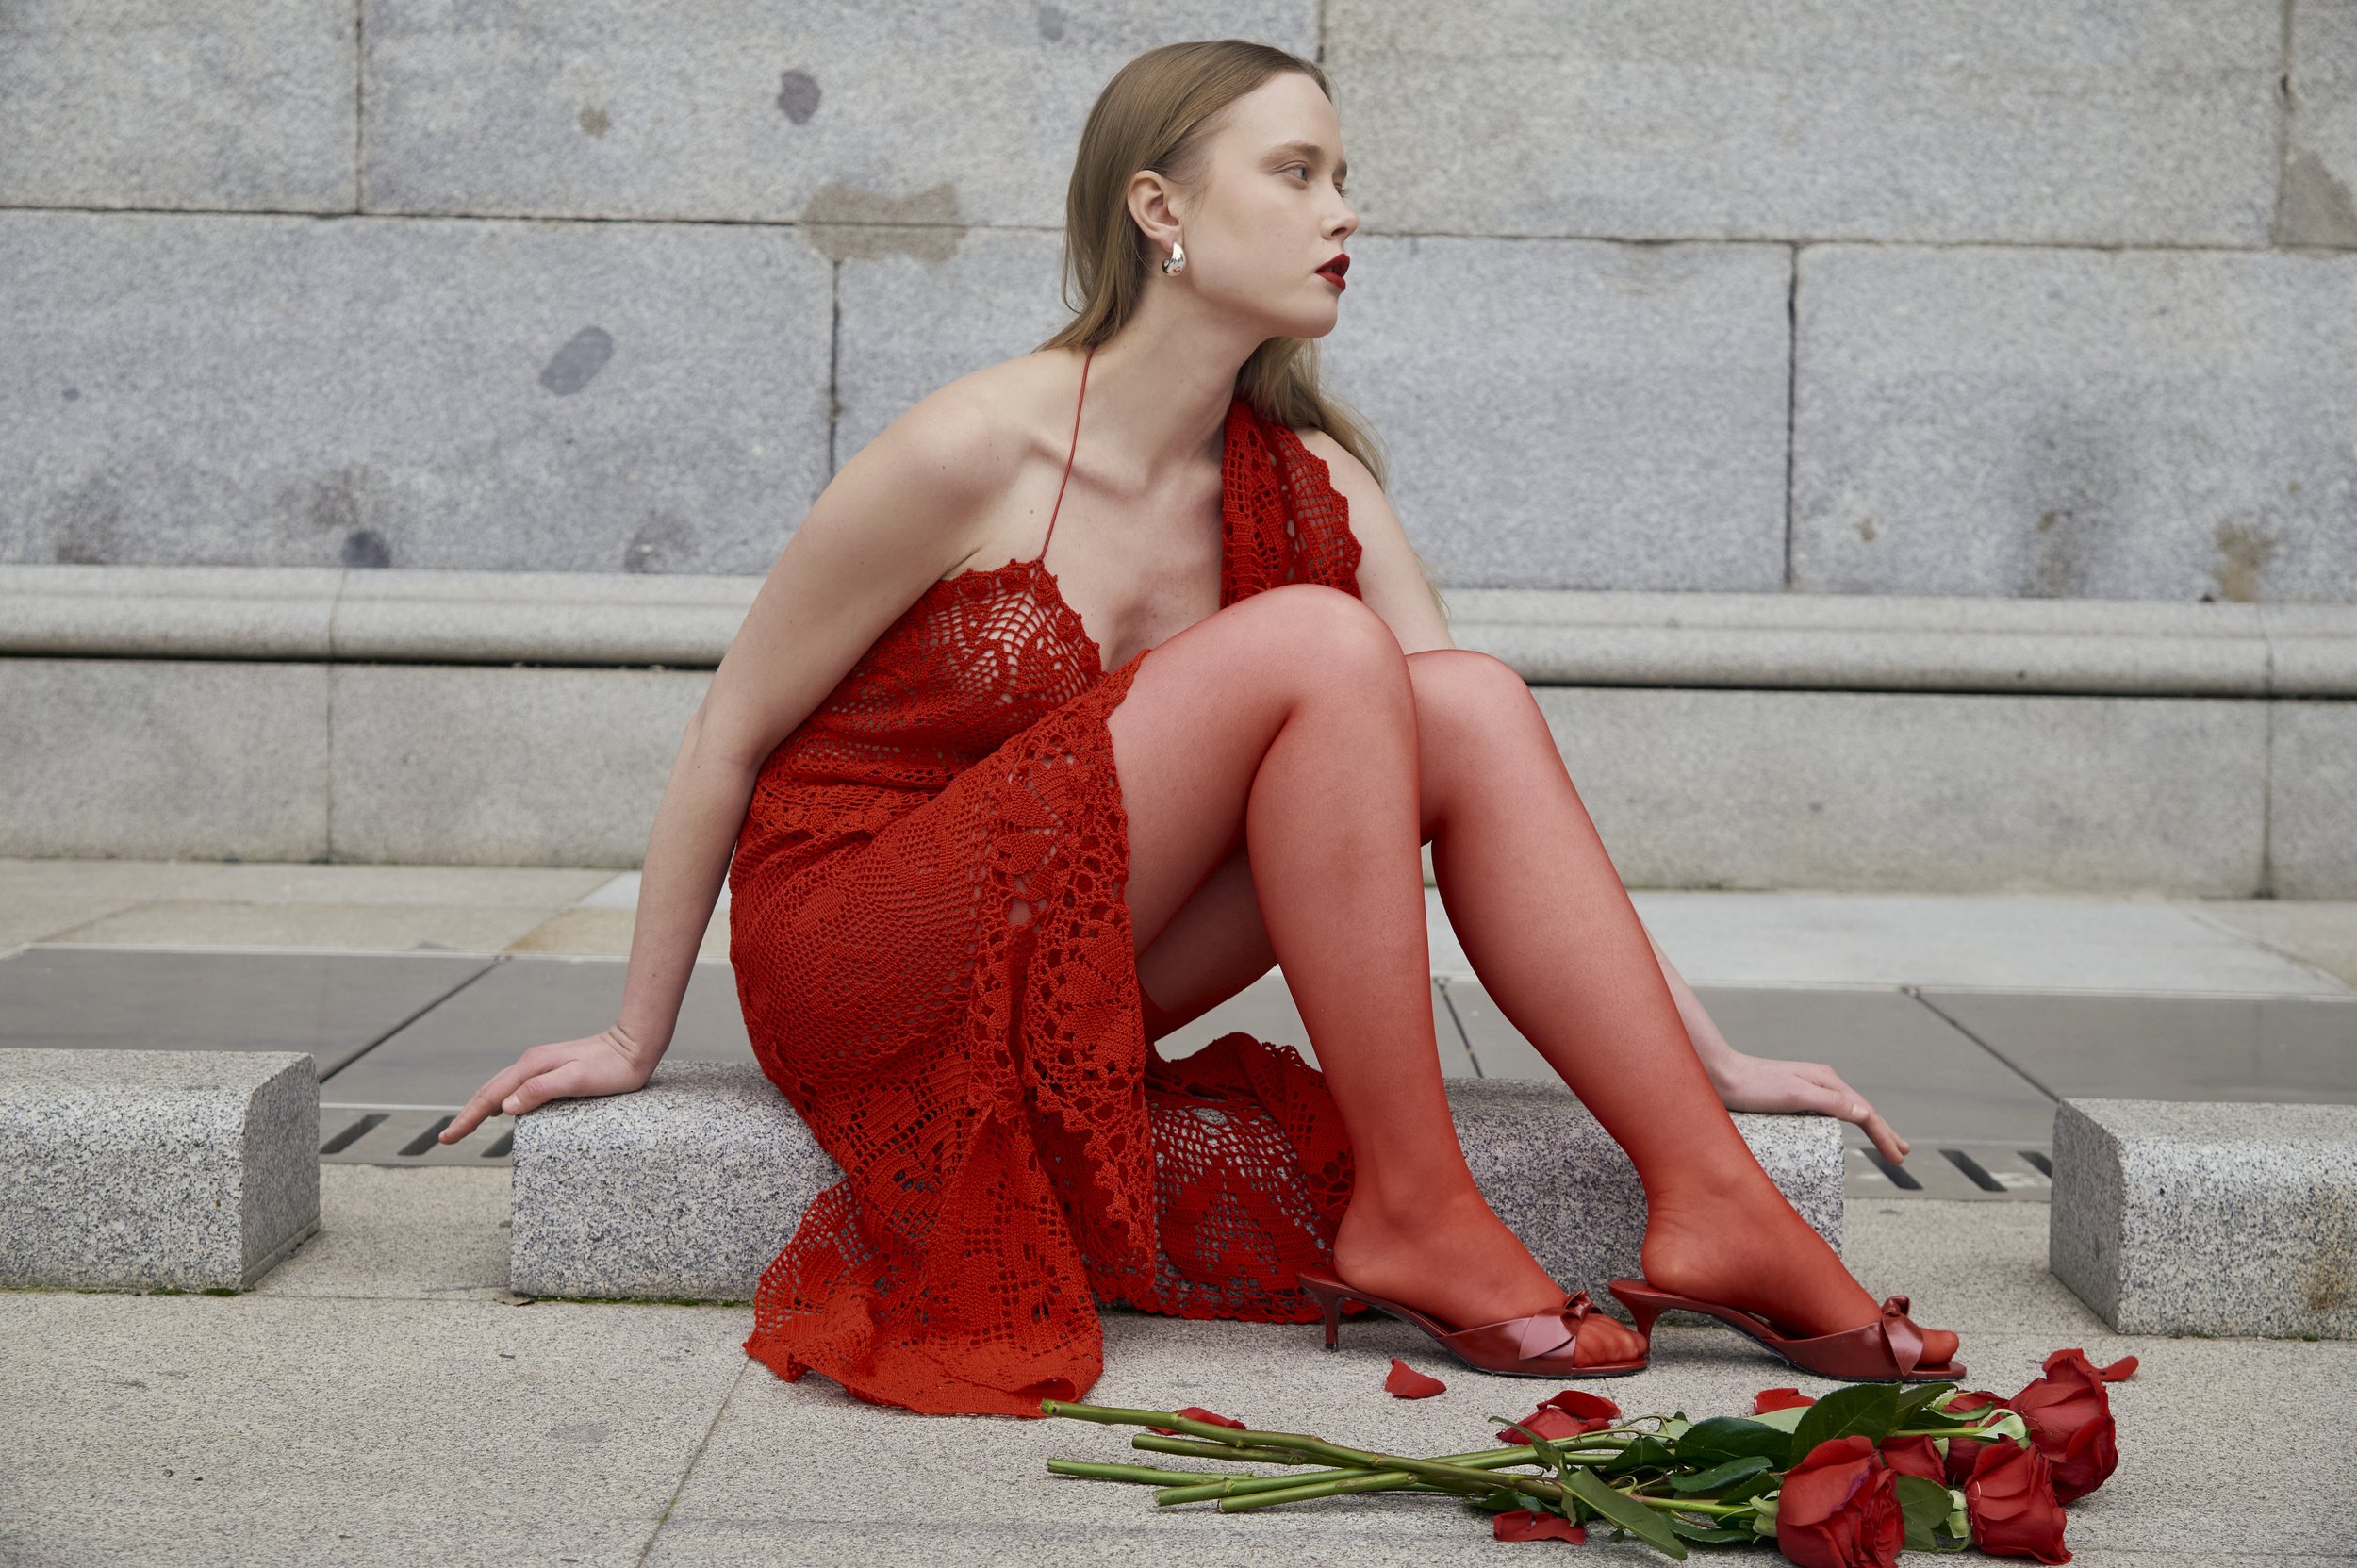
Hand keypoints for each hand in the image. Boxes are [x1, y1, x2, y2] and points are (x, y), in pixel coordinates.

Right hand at [438, 1024, 660, 1143]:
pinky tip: (501, 1110)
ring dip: (481, 1107)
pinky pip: (516, 1087)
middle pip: (490, 1091)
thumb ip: (541, 1090)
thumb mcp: (578, 1081)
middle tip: (448, 1137)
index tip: (448, 1137)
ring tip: (466, 1126)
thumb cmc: (613, 1068)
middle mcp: (531, 1063)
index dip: (467, 1118)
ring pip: (501, 1088)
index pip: (490, 1097)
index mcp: (532, 1066)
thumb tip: (506, 1106)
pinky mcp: (551, 1069)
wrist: (635, 1045)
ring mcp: (540, 1065)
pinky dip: (500, 1100)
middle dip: (467, 1114)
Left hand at [1701, 1048, 1910, 1164]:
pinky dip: (1845, 1122)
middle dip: (1883, 1131)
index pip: (1865, 1113)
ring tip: (1883, 1141)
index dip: (1884, 1135)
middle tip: (1902, 1152)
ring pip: (1846, 1110)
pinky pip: (1828, 1112)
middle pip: (1860, 1110)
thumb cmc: (1753, 1087)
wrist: (1719, 1075)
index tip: (1898, 1158)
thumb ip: (1830, 1103)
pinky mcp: (1792, 1096)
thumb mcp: (1795, 1095)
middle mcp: (1821, 1082)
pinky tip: (1842, 1128)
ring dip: (1868, 1126)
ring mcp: (1807, 1088)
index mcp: (1826, 1081)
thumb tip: (1865, 1113)